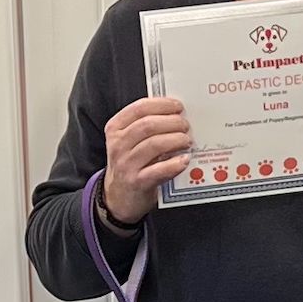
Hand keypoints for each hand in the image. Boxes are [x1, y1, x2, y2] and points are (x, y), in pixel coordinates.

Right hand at [102, 97, 189, 225]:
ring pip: (154, 145)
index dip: (162, 105)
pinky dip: (175, 164)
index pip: (139, 108)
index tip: (178, 106)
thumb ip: (145, 126)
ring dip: (175, 140)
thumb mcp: (129, 141)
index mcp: (116, 129)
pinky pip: (159, 170)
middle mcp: (118, 145)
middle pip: (148, 125)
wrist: (119, 197)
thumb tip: (174, 113)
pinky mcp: (137, 182)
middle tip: (185, 125)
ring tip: (187, 141)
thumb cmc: (130, 164)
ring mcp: (126, 164)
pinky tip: (184, 160)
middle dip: (172, 122)